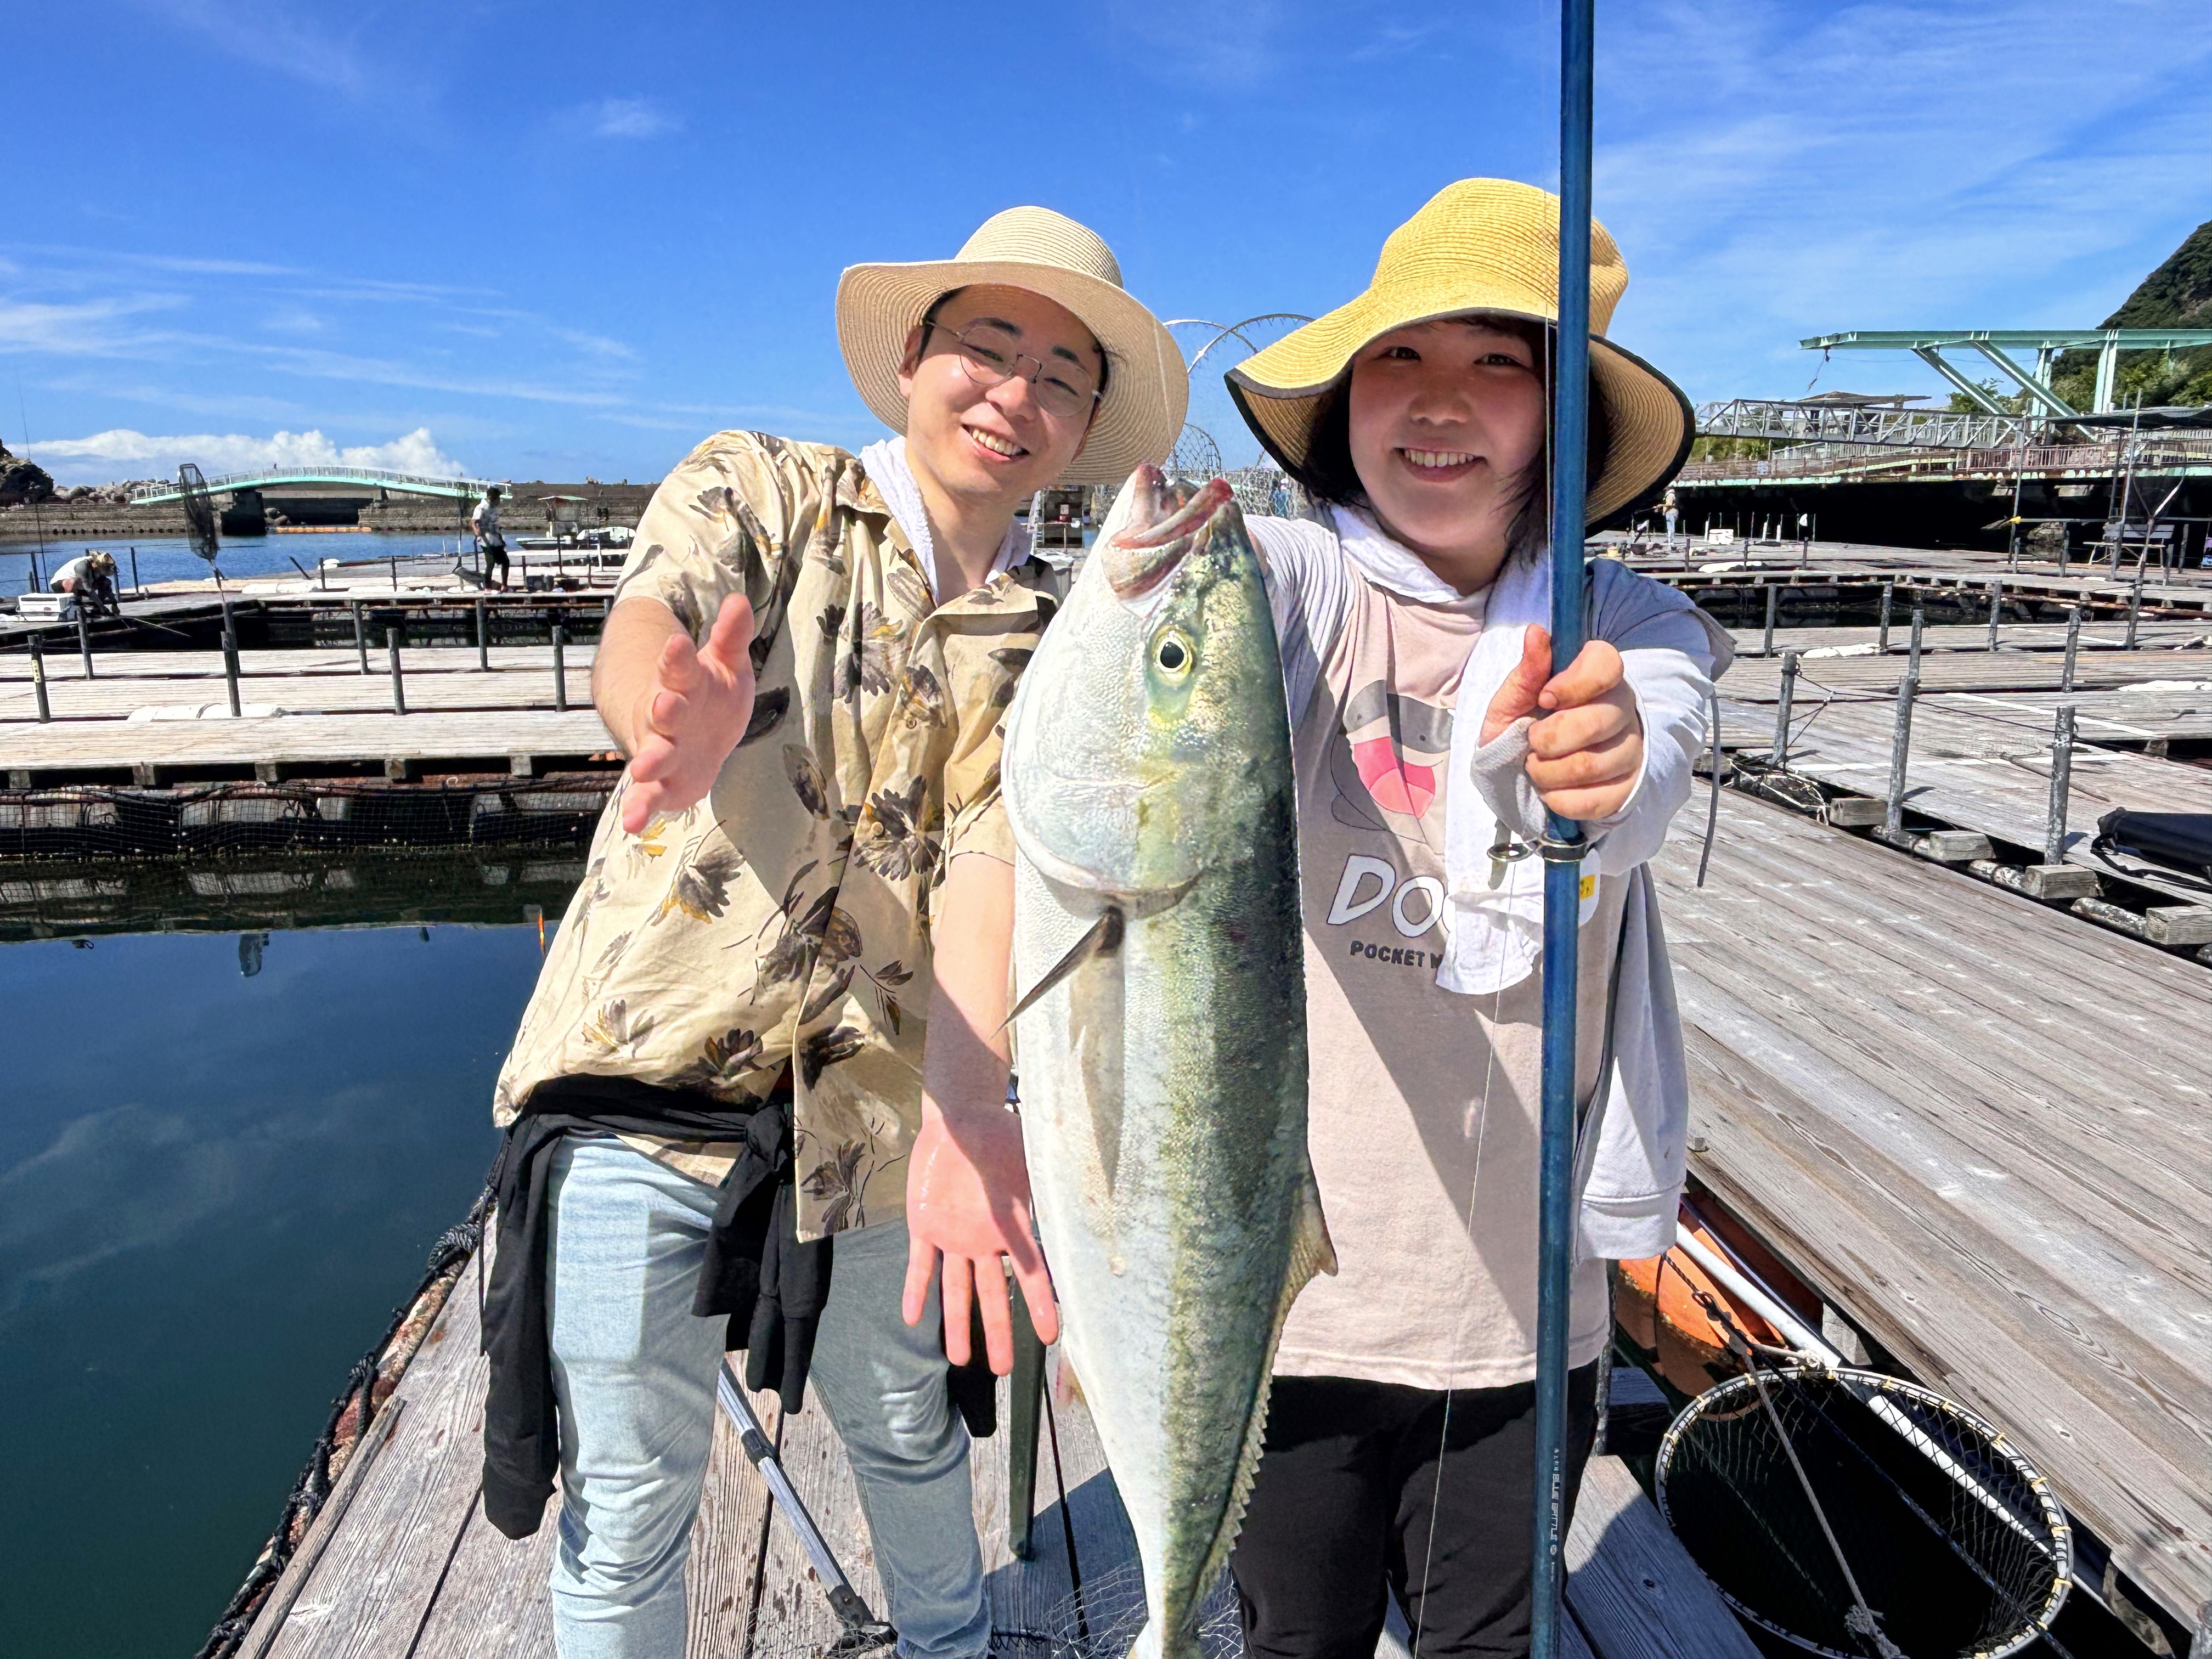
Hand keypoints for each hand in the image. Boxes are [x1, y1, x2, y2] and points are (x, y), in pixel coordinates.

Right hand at [619, 595, 755, 832]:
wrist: (689, 730)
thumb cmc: (709, 694)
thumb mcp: (725, 665)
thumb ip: (731, 638)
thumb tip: (740, 601)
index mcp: (683, 683)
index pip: (678, 666)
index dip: (677, 656)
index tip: (678, 642)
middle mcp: (666, 716)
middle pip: (664, 711)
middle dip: (664, 709)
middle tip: (665, 705)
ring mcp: (662, 749)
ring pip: (653, 754)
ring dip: (650, 760)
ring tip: (645, 767)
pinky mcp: (663, 782)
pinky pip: (648, 796)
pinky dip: (639, 808)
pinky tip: (633, 824)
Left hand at [902, 1103, 1058, 1373]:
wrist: (959, 1119)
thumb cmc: (998, 1136)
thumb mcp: (1025, 1162)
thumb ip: (1039, 1190)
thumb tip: (1075, 1204)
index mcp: (1011, 1227)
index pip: (1031, 1274)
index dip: (1041, 1305)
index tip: (1051, 1336)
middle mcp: (983, 1240)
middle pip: (991, 1295)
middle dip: (996, 1332)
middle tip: (1000, 1369)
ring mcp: (953, 1236)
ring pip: (956, 1289)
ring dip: (956, 1323)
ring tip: (958, 1359)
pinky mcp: (924, 1226)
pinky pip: (920, 1265)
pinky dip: (916, 1290)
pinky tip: (912, 1318)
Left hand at [1479, 626, 1642, 820]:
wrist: (1518, 776)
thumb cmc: (1520, 727)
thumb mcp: (1511, 699)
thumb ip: (1527, 671)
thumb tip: (1536, 632)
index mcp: (1596, 676)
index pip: (1607, 664)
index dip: (1575, 683)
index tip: (1545, 698)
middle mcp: (1621, 708)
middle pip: (1598, 721)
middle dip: (1548, 739)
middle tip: (1532, 743)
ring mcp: (1630, 748)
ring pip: (1593, 765)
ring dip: (1549, 773)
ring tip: (1537, 768)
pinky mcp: (1628, 787)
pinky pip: (1598, 800)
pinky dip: (1561, 800)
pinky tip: (1551, 792)